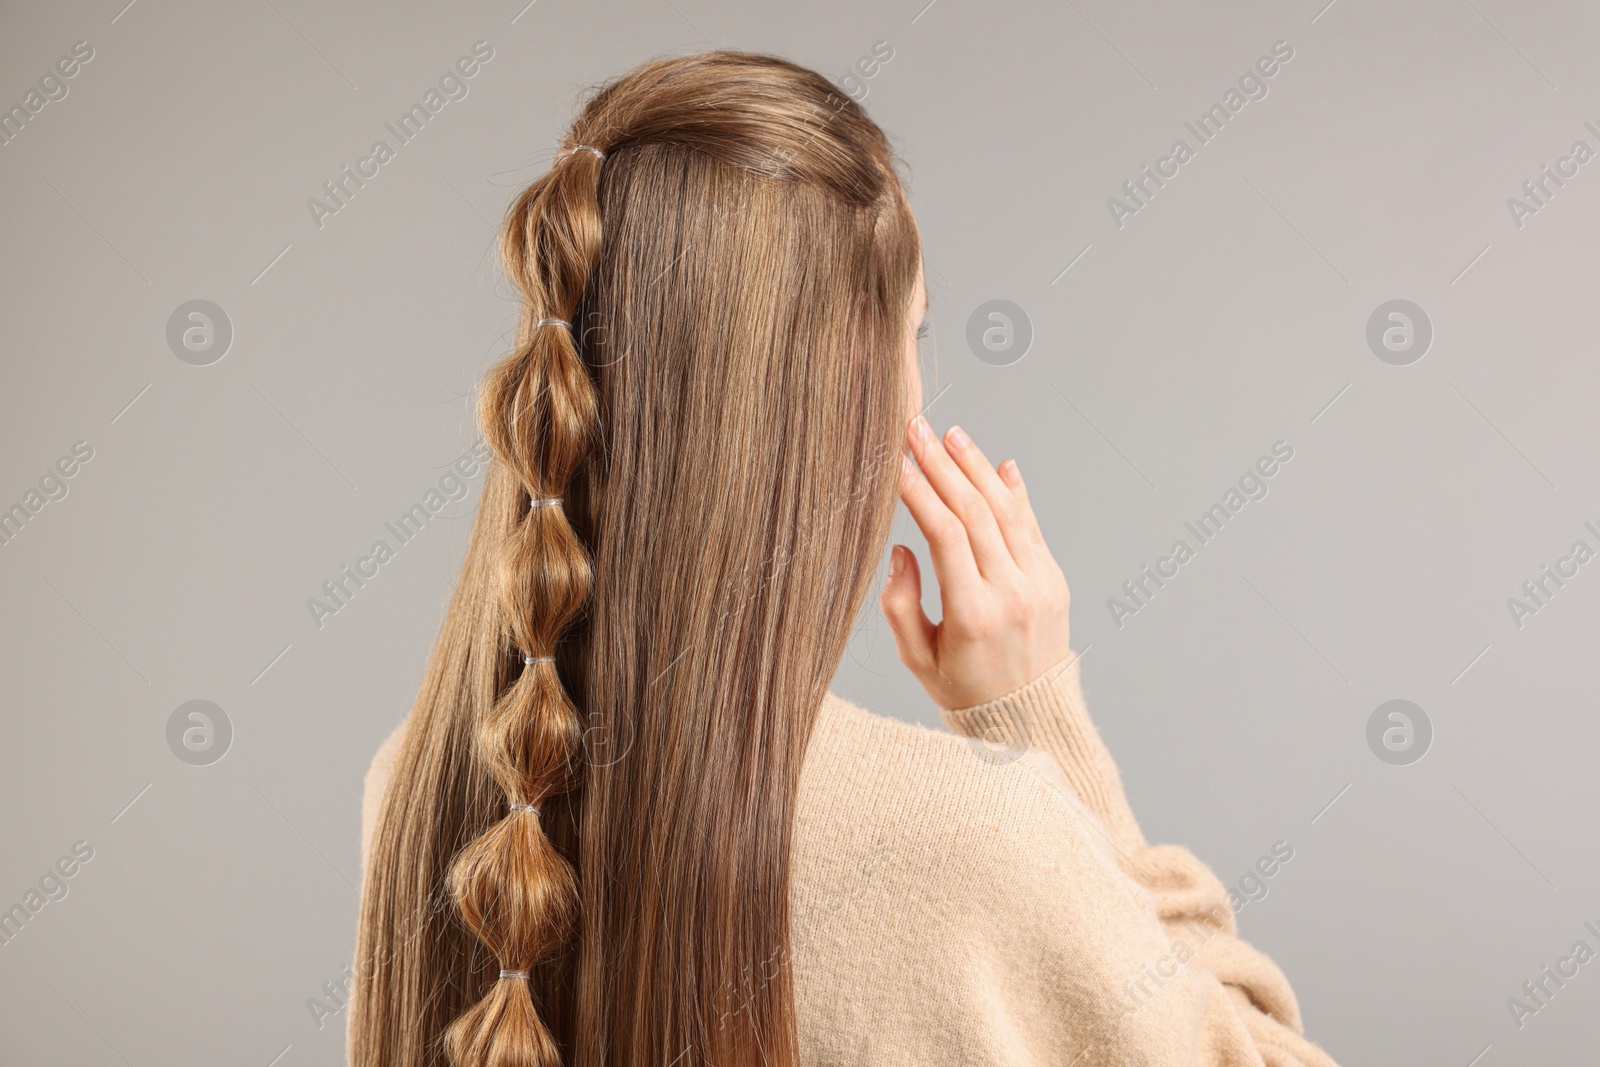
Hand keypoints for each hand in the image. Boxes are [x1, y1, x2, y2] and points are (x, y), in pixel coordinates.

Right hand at [879, 416, 1072, 709]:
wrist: (1029, 721)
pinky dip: (1015, 492)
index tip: (896, 463)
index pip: (945, 535)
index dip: (919, 492)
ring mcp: (1040, 585)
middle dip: (942, 465)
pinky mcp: (1055, 582)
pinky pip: (1032, 527)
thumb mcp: (917, 660)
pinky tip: (996, 463)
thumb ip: (901, 605)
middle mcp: (1012, 594)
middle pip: (976, 512)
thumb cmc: (963, 691)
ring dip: (977, 468)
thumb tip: (902, 549)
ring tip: (951, 435)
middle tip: (916, 429)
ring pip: (1007, 511)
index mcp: (973, 615)